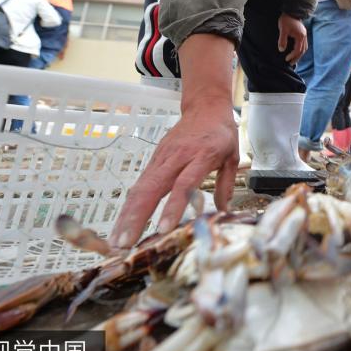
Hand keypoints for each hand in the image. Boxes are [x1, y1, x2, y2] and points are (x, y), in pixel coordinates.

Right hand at [112, 101, 238, 247]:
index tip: (164, 229)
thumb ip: (226, 184)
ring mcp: (162, 158)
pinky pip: (140, 184)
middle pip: (152, 188)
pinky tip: (121, 224)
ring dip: (126, 215)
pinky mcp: (154, 160)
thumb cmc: (221, 134)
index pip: (184, 183)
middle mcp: (177, 157)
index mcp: (201, 156)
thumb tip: (223, 211)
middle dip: (136, 217)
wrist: (205, 107)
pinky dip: (129, 205)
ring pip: (140, 187)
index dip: (173, 206)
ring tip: (117, 241)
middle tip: (126, 243)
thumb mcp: (233, 157)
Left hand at [278, 13, 306, 63]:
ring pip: (304, 48)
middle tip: (290, 63)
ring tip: (293, 59)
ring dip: (299, 54)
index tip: (286, 59)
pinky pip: (303, 44)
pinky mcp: (302, 33)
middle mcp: (304, 36)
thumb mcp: (283, 29)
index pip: (298, 50)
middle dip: (297, 58)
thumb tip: (281, 50)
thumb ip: (282, 40)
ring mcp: (304, 35)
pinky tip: (296, 51)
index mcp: (300, 36)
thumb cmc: (286, 20)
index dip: (292, 55)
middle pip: (302, 50)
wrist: (291, 11)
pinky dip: (300, 50)